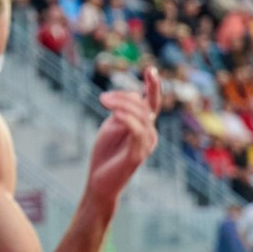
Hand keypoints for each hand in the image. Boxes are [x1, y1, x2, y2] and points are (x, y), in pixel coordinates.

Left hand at [85, 67, 160, 206]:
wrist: (99, 182)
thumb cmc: (105, 154)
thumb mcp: (111, 127)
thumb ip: (121, 112)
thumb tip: (133, 95)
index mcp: (145, 126)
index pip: (152, 103)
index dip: (153, 86)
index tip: (150, 69)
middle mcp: (150, 134)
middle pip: (143, 107)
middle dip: (124, 98)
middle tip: (103, 98)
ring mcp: (146, 144)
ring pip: (141, 117)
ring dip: (122, 106)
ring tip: (104, 101)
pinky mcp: (138, 155)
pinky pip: (137, 132)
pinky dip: (128, 120)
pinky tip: (116, 114)